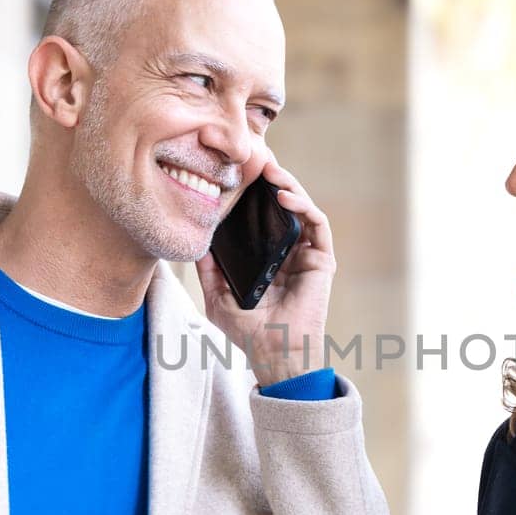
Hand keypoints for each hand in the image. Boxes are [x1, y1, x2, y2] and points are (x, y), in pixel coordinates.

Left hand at [197, 154, 334, 387]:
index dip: (251, 192)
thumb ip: (207, 268)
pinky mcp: (321, 261)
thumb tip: (193, 239)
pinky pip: (316, 225)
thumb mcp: (216, 296)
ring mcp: (306, 255)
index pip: (260, 216)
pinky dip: (303, 206)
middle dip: (270, 179)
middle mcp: (287, 252)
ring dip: (288, 185)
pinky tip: (284, 197)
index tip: (235, 171)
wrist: (274, 356)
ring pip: (301, 208)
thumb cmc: (248, 334)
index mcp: (265, 257)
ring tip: (270, 171)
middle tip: (256, 158)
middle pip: (281, 206)